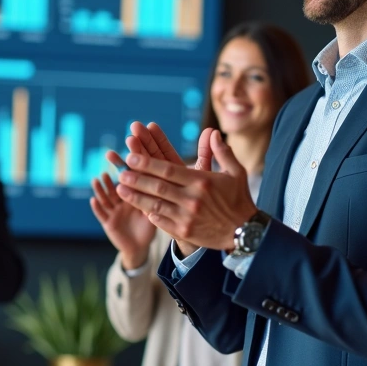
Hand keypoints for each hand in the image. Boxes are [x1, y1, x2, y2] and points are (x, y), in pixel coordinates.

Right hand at [90, 171, 156, 270]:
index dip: (122, 169)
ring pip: (105, 199)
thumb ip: (152, 199)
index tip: (119, 157)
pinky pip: (102, 214)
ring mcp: (113, 212)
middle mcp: (121, 203)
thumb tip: (158, 182)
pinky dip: (97, 207)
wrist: (140, 248)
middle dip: (108, 177)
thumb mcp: (152, 212)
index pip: (127, 181)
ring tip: (97, 180)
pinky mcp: (108, 223)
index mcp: (132, 197)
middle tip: (105, 164)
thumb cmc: (148, 229)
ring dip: (100, 190)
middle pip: (113, 187)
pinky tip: (94, 200)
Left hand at [115, 129, 257, 252]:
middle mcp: (192, 199)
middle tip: (121, 171)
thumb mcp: (236, 173)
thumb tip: (213, 132)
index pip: (168, 170)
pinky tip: (138, 207)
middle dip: (137, 178)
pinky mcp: (185, 231)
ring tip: (120, 189)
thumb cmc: (239, 199)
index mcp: (202, 182)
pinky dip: (149, 214)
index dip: (147, 163)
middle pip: (158, 187)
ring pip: (155, 205)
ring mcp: (187, 217)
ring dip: (136, 196)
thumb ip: (222, 152)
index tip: (131, 156)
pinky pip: (162, 222)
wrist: (246, 233)